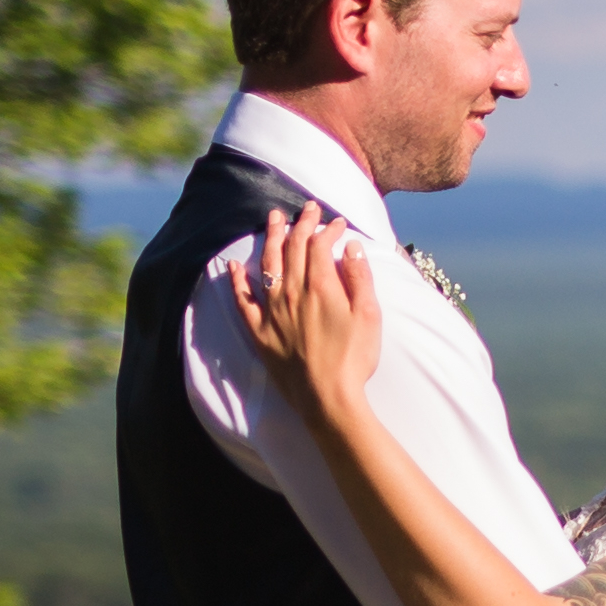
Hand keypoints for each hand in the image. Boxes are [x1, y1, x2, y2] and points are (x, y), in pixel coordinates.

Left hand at [224, 207, 384, 413]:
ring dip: (270, 238)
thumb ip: (360, 279)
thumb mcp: (369, 317)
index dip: (329, 229)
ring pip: (268, 265)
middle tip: (307, 208)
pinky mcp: (260, 331)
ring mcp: (272, 311)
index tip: (338, 223)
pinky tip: (236, 265)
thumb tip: (351, 249)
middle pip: (293, 248)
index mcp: (321, 287)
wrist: (328, 397)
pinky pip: (243, 300)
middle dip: (301, 224)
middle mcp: (292, 293)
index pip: (320, 245)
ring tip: (273, 219)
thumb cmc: (354, 359)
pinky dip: (238, 280)